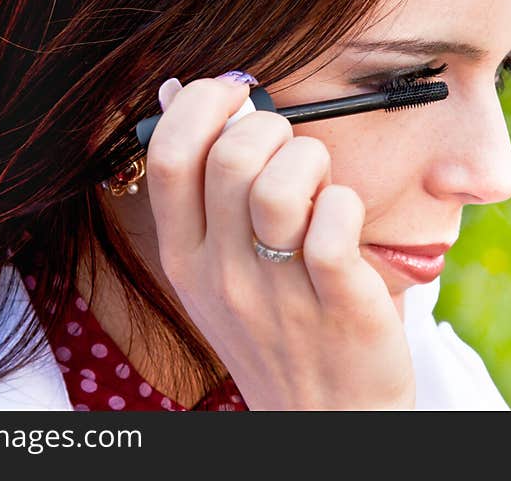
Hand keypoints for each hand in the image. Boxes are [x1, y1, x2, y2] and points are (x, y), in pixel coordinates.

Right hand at [145, 74, 415, 409]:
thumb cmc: (275, 327)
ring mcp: (278, 292)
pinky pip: (333, 223)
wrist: (323, 419)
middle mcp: (222, 274)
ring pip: (280, 184)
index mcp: (185, 257)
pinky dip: (342, 202)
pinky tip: (341, 219)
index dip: (200, 104)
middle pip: (228, 158)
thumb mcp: (218, 269)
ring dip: (310, 162)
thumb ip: (203, 191)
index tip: (235, 96)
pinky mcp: (337, 303)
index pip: (168, 155)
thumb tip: (176, 90)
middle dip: (269, 128)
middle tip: (289, 151)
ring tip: (319, 187)